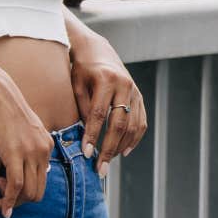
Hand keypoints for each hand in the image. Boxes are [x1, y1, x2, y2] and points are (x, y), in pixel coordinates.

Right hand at [0, 72, 53, 217]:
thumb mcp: (3, 139)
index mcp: (46, 146)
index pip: (41, 181)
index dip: (23, 194)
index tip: (2, 188)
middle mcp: (44, 150)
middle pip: (38, 192)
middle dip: (17, 202)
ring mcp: (33, 152)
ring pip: (28, 193)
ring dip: (9, 202)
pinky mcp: (17, 153)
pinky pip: (15, 186)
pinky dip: (6, 200)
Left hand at [67, 17, 146, 174]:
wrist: (98, 49)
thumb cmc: (82, 69)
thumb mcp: (77, 85)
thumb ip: (83, 109)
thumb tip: (86, 138)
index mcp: (106, 80)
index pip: (99, 114)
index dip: (93, 136)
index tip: (86, 154)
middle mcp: (124, 85)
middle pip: (119, 123)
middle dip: (109, 148)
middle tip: (99, 168)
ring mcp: (135, 90)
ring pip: (133, 125)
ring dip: (122, 146)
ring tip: (108, 162)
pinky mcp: (139, 96)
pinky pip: (141, 121)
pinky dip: (135, 138)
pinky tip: (124, 151)